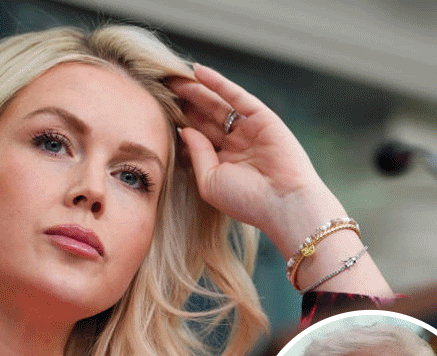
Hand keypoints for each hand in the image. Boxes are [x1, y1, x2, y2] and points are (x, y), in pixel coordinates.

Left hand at [170, 63, 339, 256]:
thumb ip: (196, 153)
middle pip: (203, 118)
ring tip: (171, 78)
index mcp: (222, 163)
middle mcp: (235, 145)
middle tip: (158, 88)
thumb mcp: (209, 181)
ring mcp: (248, 130)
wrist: (282, 201)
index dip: (177, 124)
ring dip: (195, 91)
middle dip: (182, 104)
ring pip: (217, 104)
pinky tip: (197, 71)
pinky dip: (217, 82)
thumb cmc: (245, 200)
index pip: (195, 138)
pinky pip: (236, 95)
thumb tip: (183, 129)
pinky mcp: (262, 117)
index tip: (154, 112)